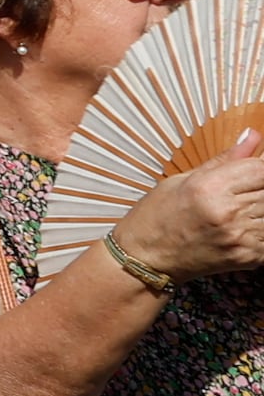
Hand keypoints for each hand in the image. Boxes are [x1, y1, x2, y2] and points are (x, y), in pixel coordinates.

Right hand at [119, 150, 263, 282]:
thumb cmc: (156, 217)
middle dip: (258, 189)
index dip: (259, 168)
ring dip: (260, 210)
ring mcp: (239, 237)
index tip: (253, 171)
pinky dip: (260, 230)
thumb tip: (251, 136)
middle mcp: (226, 212)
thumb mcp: (182, 180)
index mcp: (208, 187)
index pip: (260, 169)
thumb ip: (224, 160)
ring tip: (239, 210)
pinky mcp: (247, 256)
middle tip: (240, 193)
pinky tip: (244, 227)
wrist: (144, 258)